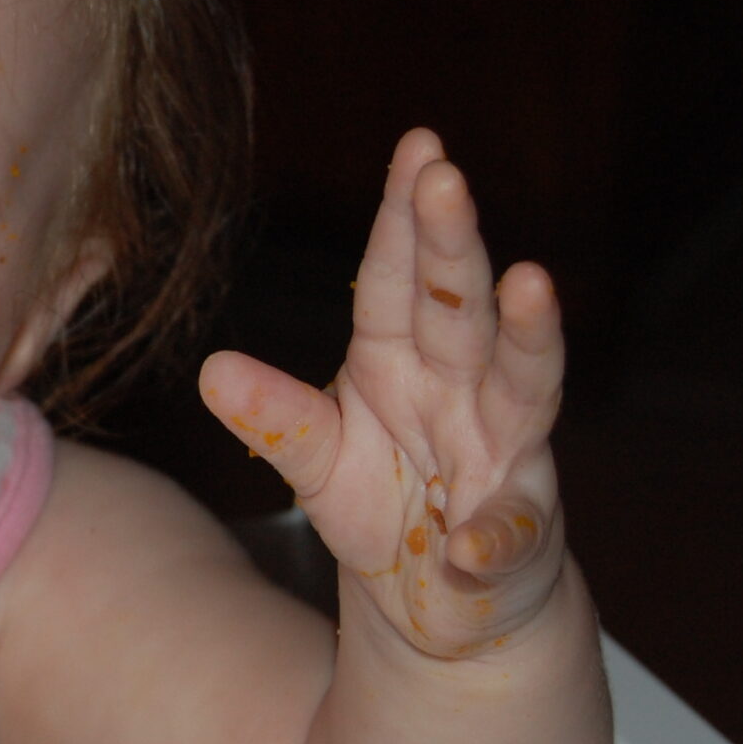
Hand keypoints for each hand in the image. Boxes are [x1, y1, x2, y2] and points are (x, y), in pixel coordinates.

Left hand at [199, 129, 568, 657]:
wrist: (447, 598)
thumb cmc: (384, 501)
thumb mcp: (317, 460)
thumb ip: (277, 417)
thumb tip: (212, 370)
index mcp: (400, 360)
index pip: (400, 277)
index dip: (405, 215)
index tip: (418, 145)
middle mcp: (462, 391)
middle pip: (459, 307)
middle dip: (452, 243)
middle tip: (444, 178)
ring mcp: (502, 456)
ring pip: (523, 386)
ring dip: (527, 337)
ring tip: (530, 283)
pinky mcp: (517, 536)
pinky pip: (507, 531)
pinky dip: (492, 535)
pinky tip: (470, 543)